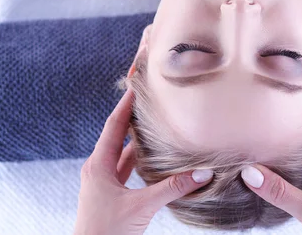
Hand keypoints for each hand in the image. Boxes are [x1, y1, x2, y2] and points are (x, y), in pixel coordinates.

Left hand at [74, 90, 213, 234]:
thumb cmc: (106, 233)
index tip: (136, 82)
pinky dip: (140, 159)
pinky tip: (155, 157)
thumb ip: (172, 189)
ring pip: (123, 153)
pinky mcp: (112, 194)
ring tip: (156, 121)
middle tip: (150, 98)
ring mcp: (104, 182)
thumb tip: (202, 173)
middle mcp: (99, 169)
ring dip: (138, 138)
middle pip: (118, 134)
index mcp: (98, 165)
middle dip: (133, 116)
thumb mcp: (141, 207)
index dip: (126, 103)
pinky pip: (127, 169)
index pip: (114, 125)